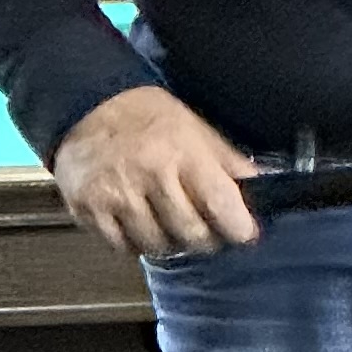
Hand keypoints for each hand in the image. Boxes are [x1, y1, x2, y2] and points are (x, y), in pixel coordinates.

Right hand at [53, 84, 259, 256]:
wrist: (87, 105)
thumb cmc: (150, 118)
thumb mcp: (197, 129)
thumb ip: (229, 163)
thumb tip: (264, 189)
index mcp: (182, 152)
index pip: (221, 205)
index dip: (239, 229)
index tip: (244, 233)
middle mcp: (149, 174)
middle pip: (191, 234)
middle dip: (204, 239)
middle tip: (204, 229)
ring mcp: (116, 193)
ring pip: (157, 246)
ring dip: (168, 242)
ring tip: (168, 222)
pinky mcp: (88, 208)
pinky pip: (123, 247)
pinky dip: (135, 243)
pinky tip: (139, 223)